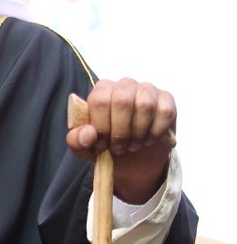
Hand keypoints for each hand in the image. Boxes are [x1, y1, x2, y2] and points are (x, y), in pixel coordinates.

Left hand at [66, 78, 175, 203]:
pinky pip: (165, 112)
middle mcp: (124, 85)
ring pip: (145, 106)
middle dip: (120, 131)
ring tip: (133, 145)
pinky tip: (148, 141)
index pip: (99, 100)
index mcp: (101, 90)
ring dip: (138, 133)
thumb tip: (89, 133)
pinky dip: (156, 132)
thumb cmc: (106, 147)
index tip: (102, 145)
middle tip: (119, 148)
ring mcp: (147, 90)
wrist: (133, 158)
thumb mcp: (84, 148)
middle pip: (122, 101)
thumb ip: (77, 140)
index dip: (101, 126)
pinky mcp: (166, 100)